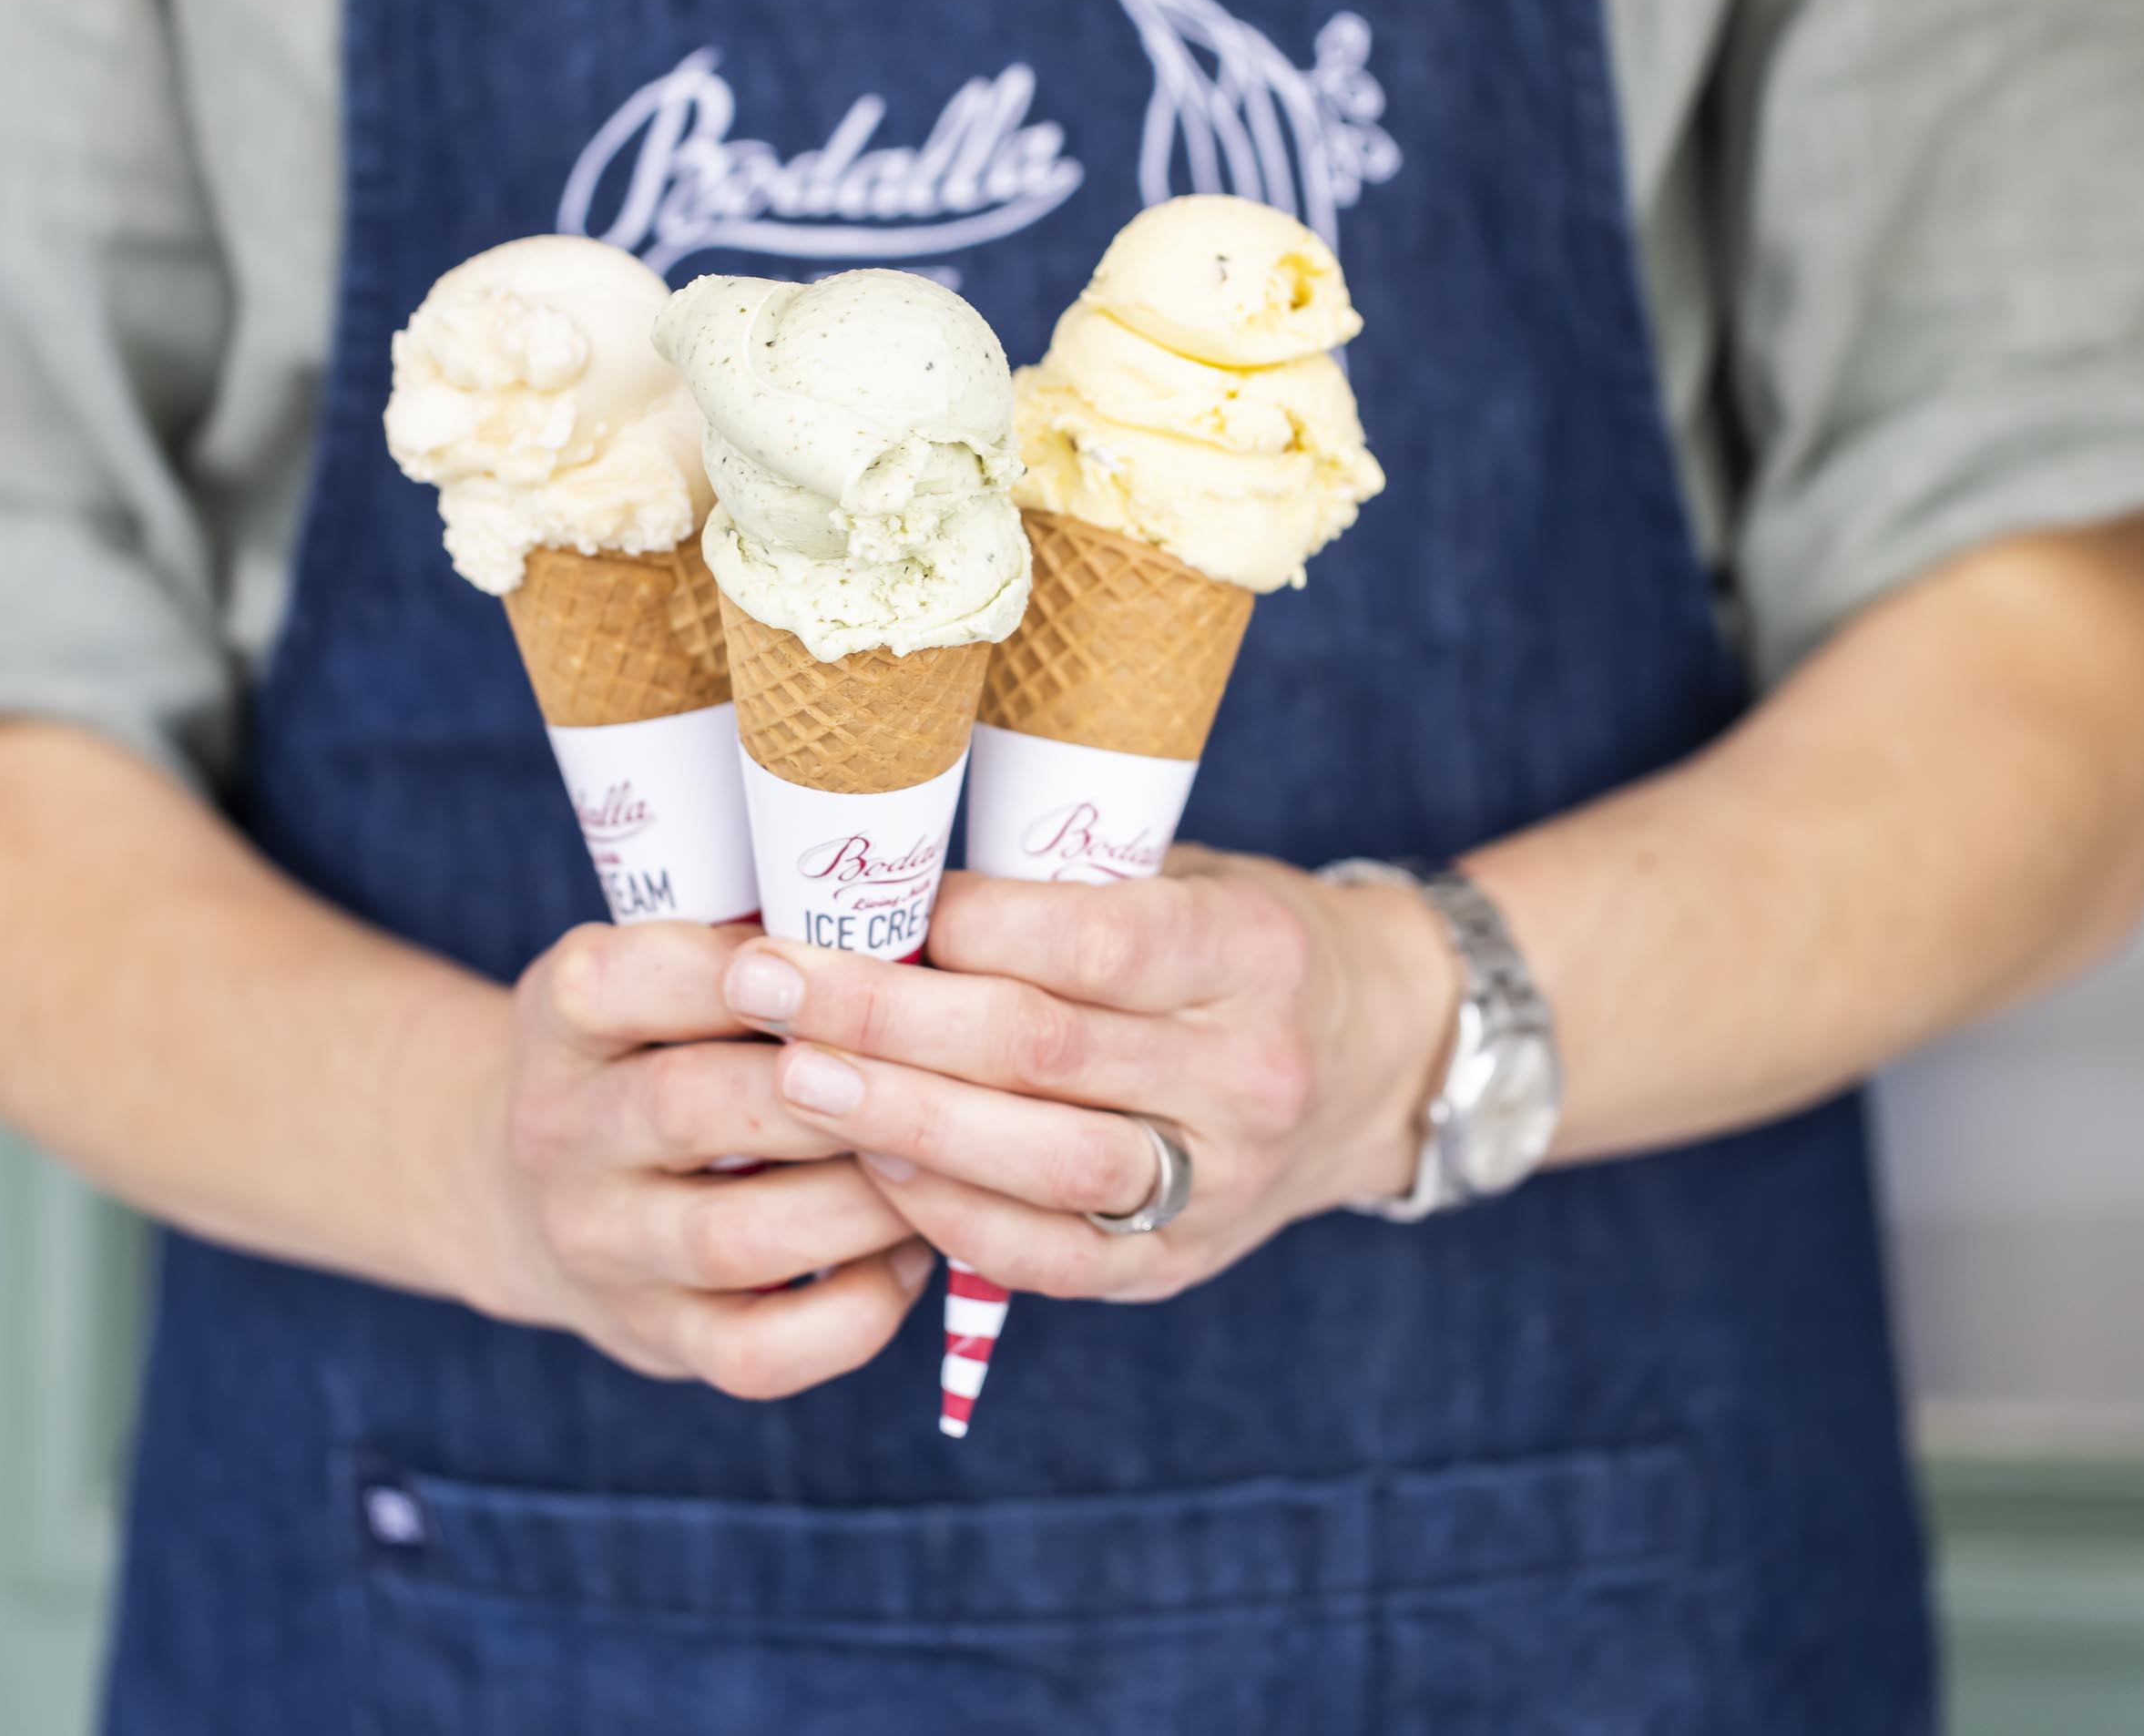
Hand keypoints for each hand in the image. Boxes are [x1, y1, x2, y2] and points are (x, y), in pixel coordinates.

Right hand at [490, 920, 936, 1396]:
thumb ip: (757, 953)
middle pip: (693, 1106)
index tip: (859, 963)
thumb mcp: (658, 973)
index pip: (634, 978)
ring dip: (866, 1201)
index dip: (758, 973)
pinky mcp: (655, 1340)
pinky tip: (914, 1256)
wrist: (533, 1191)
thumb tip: (918, 940)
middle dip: (833, 1087)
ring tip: (949, 1165)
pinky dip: (858, 1309)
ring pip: (740, 1237)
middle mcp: (559, 1135)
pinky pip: (761, 1352)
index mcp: (562, 1017)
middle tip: (943, 1072)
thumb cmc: (655, 1049)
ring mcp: (602, 1248)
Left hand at [716, 852, 1459, 1302]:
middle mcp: (1249, 1074)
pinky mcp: (1179, 1264)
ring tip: (794, 1078)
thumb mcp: (1188, 879)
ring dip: (899, 1119)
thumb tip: (882, 887)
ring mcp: (1220, 1183)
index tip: (857, 902)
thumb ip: (1065, 893)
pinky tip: (870, 1165)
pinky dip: (946, 1215)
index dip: (962, 926)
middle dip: (882, 1016)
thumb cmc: (1241, 945)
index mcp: (1253, 952)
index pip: (1089, 941)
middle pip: (1039, 1050)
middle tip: (766, 983)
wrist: (1377, 1060)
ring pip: (1038, 1162)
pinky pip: (1045, 1256)